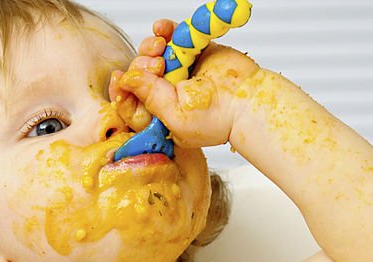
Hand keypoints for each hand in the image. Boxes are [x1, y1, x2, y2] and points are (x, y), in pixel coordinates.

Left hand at [109, 19, 258, 147]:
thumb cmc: (219, 119)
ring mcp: (179, 70)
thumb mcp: (176, 117)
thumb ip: (150, 98)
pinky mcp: (193, 51)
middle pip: (138, 73)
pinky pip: (172, 36)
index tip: (122, 79)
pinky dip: (164, 29)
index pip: (129, 100)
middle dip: (140, 66)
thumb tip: (126, 80)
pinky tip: (161, 30)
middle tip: (157, 67)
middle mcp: (165, 92)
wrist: (250, 100)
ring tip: (160, 47)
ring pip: (151, 52)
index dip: (122, 88)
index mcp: (158, 114)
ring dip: (150, 46)